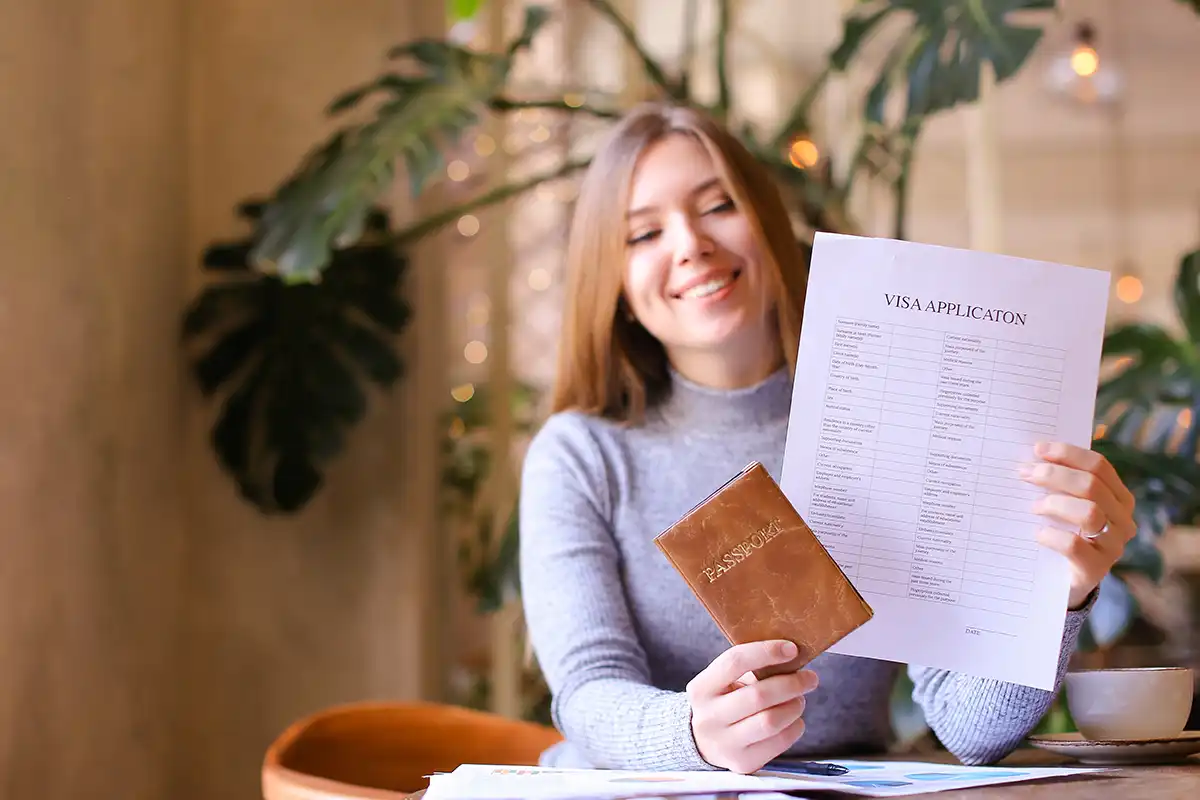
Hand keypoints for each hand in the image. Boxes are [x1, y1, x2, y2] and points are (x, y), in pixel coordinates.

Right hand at [686, 640, 818, 773]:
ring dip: (794, 706)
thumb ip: (751, 667)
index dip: (766, 652)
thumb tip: (792, 655)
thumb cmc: (723, 701)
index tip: (791, 649)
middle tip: (809, 678)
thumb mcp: (725, 681)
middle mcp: (708, 717)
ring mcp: (724, 743)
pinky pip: (779, 743)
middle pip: (759, 696)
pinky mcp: (742, 762)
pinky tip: (794, 720)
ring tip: (799, 699)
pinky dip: (794, 727)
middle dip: (791, 684)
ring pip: (771, 722)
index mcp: (701, 688)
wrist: (703, 742)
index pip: (735, 662)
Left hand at [1020, 441, 1135, 608]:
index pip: (1099, 466)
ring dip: (1055, 503)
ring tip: (1033, 507)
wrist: (1062, 582)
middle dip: (1054, 474)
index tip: (1038, 449)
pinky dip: (1051, 535)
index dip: (1068, 453)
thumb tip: (1032, 455)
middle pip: (1092, 485)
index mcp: (1118, 497)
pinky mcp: (1096, 569)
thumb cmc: (1062, 533)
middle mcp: (1122, 520)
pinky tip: (1038, 534)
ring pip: (1089, 512)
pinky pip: (1074, 545)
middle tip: (1025, 473)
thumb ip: (1059, 483)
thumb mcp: (1065, 505)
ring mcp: (1113, 546)